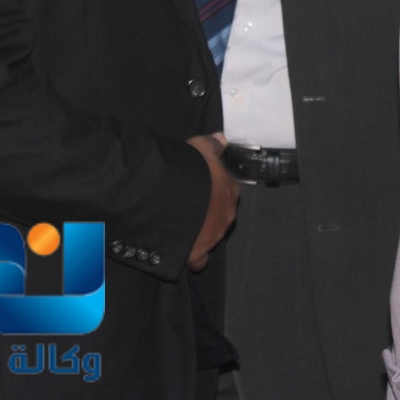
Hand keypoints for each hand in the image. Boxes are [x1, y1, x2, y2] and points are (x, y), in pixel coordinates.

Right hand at [186, 133, 238, 271]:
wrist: (169, 197)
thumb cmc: (187, 169)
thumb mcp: (199, 148)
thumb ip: (211, 144)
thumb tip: (221, 139)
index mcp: (230, 190)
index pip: (226, 189)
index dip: (212, 188)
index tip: (198, 186)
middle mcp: (227, 215)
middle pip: (220, 213)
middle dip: (208, 211)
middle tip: (187, 205)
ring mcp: (214, 236)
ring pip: (211, 235)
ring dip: (201, 231)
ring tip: (181, 225)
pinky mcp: (199, 253)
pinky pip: (200, 260)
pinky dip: (194, 257)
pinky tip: (184, 251)